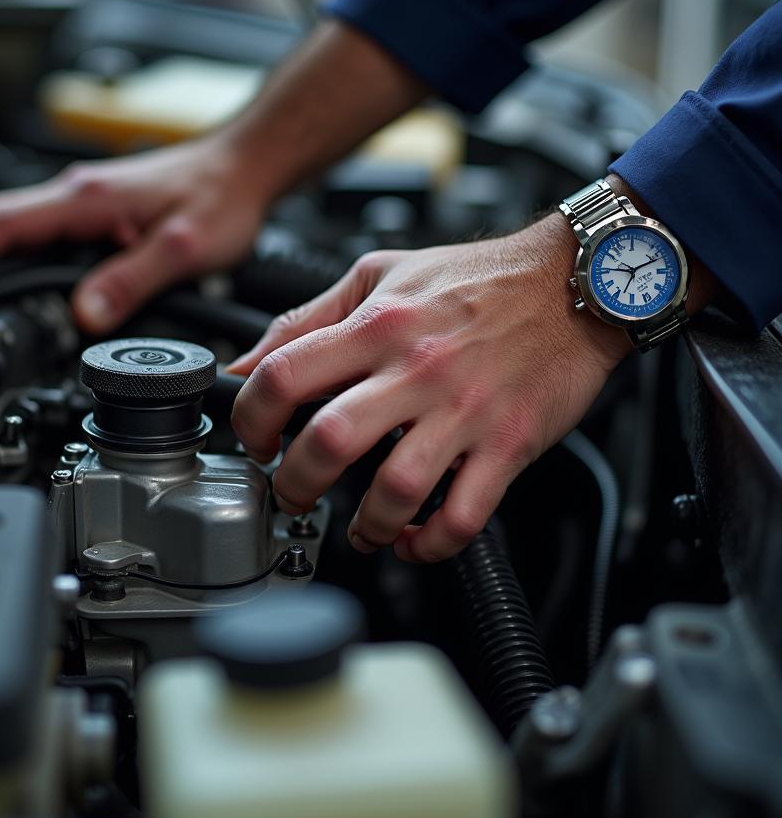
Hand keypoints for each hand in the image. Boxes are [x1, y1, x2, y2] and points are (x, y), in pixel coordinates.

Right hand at [0, 138, 269, 332]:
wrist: (243, 168)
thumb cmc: (220, 198)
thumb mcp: (183, 249)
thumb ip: (132, 281)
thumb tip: (83, 314)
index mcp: (86, 198)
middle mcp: (75, 192)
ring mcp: (81, 198)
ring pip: (4, 220)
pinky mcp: (93, 207)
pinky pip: (30, 227)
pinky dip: (0, 249)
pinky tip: (1, 273)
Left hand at [227, 214, 632, 561]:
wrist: (572, 283)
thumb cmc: (475, 278)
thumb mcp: (378, 274)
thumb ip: (307, 318)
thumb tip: (245, 365)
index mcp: (377, 324)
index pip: (283, 375)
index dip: (251, 418)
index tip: (257, 440)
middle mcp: (415, 368)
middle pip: (328, 442)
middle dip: (293, 484)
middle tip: (293, 493)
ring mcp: (464, 410)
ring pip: (395, 490)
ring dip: (364, 526)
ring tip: (357, 529)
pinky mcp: (508, 443)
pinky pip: (464, 514)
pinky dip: (432, 543)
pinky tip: (415, 538)